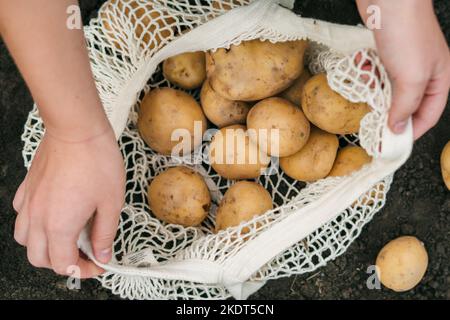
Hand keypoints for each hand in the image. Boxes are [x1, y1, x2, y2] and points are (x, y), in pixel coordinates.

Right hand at [12, 127, 124, 277]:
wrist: (77, 129)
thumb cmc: (97, 162)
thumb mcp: (111, 202)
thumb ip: (105, 233)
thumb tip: (103, 255)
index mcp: (59, 226)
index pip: (64, 265)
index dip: (84, 270)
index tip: (100, 263)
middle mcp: (38, 219)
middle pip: (40, 259)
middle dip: (63, 264)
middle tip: (86, 255)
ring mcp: (29, 203)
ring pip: (25, 240)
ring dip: (45, 248)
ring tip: (68, 238)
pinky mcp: (27, 188)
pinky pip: (22, 217)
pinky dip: (34, 226)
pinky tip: (53, 215)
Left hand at [357, 0, 449, 139]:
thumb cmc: (407, 33)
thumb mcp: (412, 77)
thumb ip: (405, 105)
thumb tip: (397, 128)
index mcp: (439, 79)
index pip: (428, 115)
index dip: (411, 131)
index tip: (391, 144)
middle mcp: (424, 72)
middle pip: (406, 104)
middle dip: (389, 114)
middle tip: (372, 126)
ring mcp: (404, 63)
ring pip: (388, 91)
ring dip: (374, 93)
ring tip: (365, 90)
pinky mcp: (387, 54)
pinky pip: (376, 74)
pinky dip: (367, 76)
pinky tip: (361, 69)